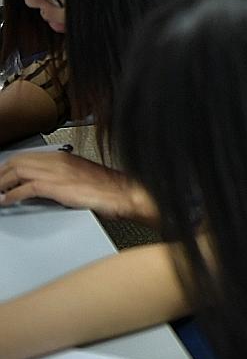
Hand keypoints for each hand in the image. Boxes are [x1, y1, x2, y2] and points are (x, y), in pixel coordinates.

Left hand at [0, 151, 156, 222]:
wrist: (123, 192)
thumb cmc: (107, 187)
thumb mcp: (81, 175)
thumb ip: (61, 176)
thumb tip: (44, 185)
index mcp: (62, 156)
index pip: (26, 156)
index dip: (8, 165)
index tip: (1, 175)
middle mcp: (57, 161)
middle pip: (17, 161)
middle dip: (1, 173)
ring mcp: (55, 172)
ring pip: (17, 172)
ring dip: (1, 183)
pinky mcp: (55, 186)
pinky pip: (25, 188)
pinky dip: (11, 195)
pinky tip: (7, 201)